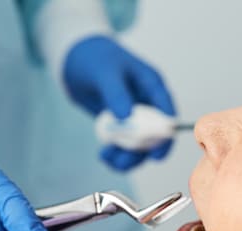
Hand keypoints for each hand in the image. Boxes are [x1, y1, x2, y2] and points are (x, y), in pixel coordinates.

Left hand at [63, 36, 177, 171]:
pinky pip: (124, 147)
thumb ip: (116, 92)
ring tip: (106, 156)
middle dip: (140, 152)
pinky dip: (116, 155)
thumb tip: (126, 116)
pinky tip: (104, 154)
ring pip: (139, 146)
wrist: (76, 60)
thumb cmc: (96, 58)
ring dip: (126, 157)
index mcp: (152, 86)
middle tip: (122, 160)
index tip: (157, 154)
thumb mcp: (106, 71)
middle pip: (155, 135)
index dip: (165, 135)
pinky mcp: (122, 126)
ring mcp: (135, 117)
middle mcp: (148, 104)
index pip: (166, 112)